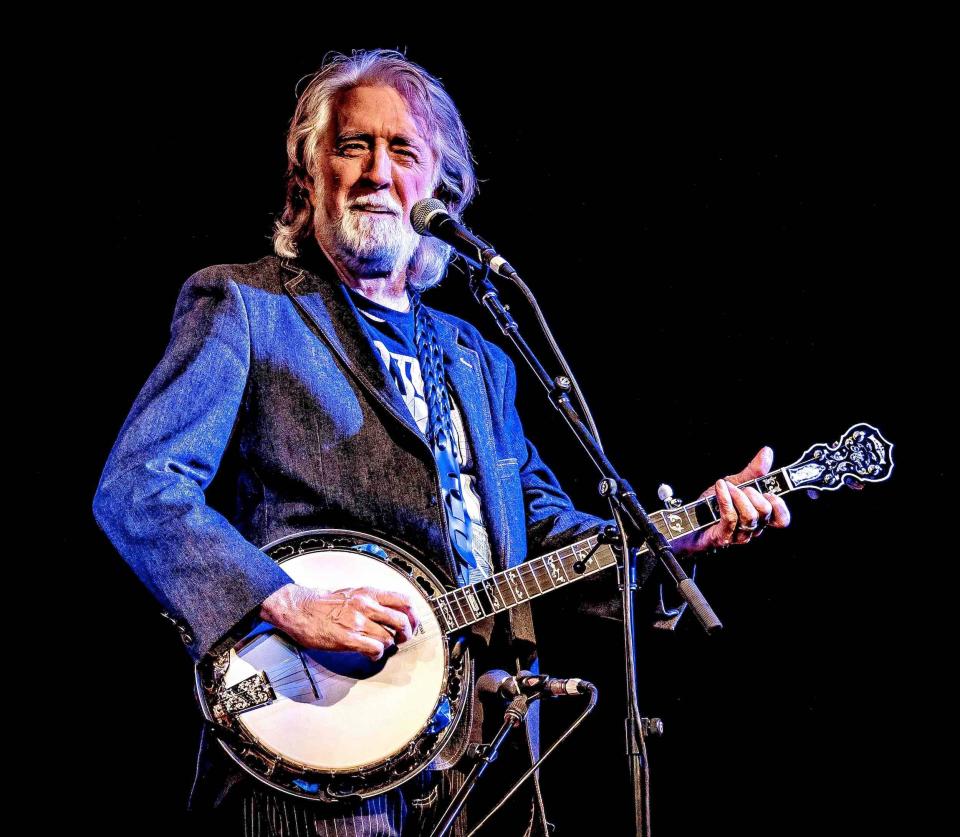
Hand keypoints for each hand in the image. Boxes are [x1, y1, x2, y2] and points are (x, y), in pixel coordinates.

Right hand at [260, 583, 420, 660]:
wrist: (300, 609)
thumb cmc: (324, 602)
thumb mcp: (354, 593)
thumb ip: (373, 600)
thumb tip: (391, 611)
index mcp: (369, 593)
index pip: (403, 600)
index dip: (413, 614)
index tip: (413, 623)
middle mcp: (366, 605)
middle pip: (402, 620)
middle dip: (407, 633)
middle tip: (403, 639)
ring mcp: (357, 622)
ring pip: (388, 638)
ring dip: (389, 646)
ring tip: (381, 646)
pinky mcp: (348, 638)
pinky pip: (374, 649)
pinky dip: (377, 655)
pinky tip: (372, 654)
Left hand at [672, 446, 790, 557]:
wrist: (688, 519)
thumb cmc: (712, 504)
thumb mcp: (734, 483)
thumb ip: (753, 472)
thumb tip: (767, 452)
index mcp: (759, 517)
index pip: (782, 519)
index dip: (779, 505)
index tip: (768, 491)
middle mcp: (752, 528)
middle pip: (765, 512)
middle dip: (752, 494)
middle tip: (740, 487)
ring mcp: (738, 535)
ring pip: (749, 516)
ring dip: (737, 496)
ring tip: (726, 486)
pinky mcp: (723, 537)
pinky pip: (730, 518)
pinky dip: (725, 499)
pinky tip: (720, 488)